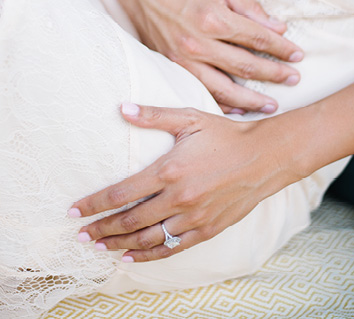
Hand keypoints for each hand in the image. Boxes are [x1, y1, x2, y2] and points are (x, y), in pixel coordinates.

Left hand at [69, 103, 303, 261]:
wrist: (266, 156)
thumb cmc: (228, 134)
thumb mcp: (191, 118)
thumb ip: (154, 115)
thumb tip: (121, 108)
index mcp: (169, 170)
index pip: (119, 193)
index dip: (92, 205)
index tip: (73, 211)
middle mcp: (178, 197)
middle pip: (128, 221)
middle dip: (100, 229)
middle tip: (81, 234)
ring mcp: (193, 216)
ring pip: (147, 239)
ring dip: (119, 245)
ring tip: (100, 247)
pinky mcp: (207, 229)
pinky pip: (171, 249)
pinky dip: (147, 256)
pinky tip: (131, 257)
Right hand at [109, 0, 303, 112]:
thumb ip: (252, 9)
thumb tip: (279, 28)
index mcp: (214, 19)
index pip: (258, 39)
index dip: (281, 49)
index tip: (298, 56)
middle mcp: (198, 43)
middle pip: (245, 66)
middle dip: (274, 75)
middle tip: (294, 80)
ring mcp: (183, 58)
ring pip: (223, 88)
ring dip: (251, 100)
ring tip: (272, 105)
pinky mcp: (172, 67)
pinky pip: (200, 91)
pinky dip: (221, 104)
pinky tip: (239, 109)